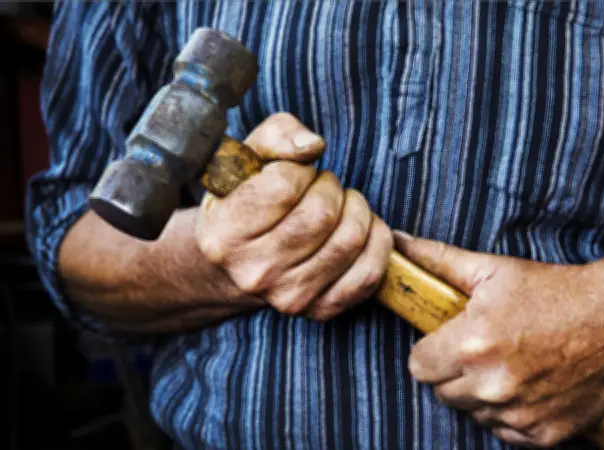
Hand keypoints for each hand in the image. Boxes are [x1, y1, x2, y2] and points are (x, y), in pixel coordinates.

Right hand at [196, 113, 392, 319]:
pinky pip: (370, 272)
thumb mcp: (248, 159)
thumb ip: (277, 135)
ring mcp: (289, 296)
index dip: (299, 170)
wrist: (242, 262)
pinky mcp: (321, 309)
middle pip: (322, 214)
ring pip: (350, 239)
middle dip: (331, 188)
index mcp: (224, 234)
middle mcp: (254, 272)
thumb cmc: (249, 200)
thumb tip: (311, 147)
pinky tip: (360, 229)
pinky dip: (377, 241)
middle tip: (321, 188)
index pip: (283, 187)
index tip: (294, 174)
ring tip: (339, 206)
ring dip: (356, 210)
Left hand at [394, 232, 603, 447]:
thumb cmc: (554, 291)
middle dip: (454, 372)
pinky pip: (504, 432)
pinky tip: (530, 385)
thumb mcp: (493, 270)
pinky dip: (511, 415)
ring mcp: (518, 414)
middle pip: (442, 392)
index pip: (418, 366)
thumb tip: (397, 241)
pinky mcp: (543, 435)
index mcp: (471, 344)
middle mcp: (492, 385)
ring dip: (482, 394)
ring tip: (511, 363)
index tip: (450, 340)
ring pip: (473, 413)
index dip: (431, 351)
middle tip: (484, 349)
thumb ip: (438, 260)